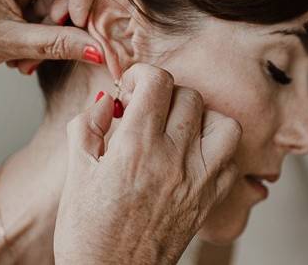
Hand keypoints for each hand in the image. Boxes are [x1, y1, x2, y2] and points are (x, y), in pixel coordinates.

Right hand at [54, 63, 240, 263]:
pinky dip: (218, 147)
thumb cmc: (87, 232)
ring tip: (178, 127)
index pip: (157, 81)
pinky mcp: (210, 200)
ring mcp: (198, 180)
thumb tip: (104, 100)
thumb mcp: (76, 173)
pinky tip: (194, 153)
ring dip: (200, 116)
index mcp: (136, 148)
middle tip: (148, 109)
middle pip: (189, 96)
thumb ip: (87, 127)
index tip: (131, 88)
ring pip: (222, 122)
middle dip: (165, 94)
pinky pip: (232, 158)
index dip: (142, 74)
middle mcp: (173, 159)